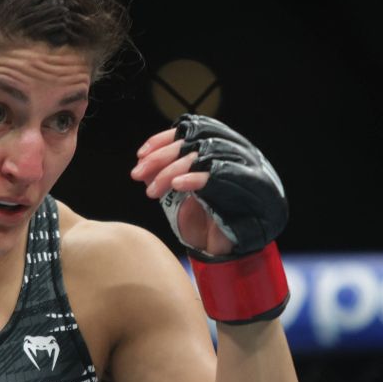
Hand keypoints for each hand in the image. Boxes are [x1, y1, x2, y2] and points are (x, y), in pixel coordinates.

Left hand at [131, 114, 286, 257]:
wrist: (225, 252)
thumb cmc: (202, 222)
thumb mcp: (177, 194)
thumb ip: (163, 174)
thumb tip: (142, 159)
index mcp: (218, 149)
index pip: (190, 130)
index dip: (163, 139)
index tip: (140, 155)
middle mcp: (233, 152)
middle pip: (193, 140)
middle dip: (160, 156)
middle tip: (137, 174)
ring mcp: (241, 167)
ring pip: (201, 156)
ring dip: (170, 171)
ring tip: (152, 191)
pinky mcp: (244, 187)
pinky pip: (216, 175)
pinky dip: (193, 178)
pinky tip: (176, 187)